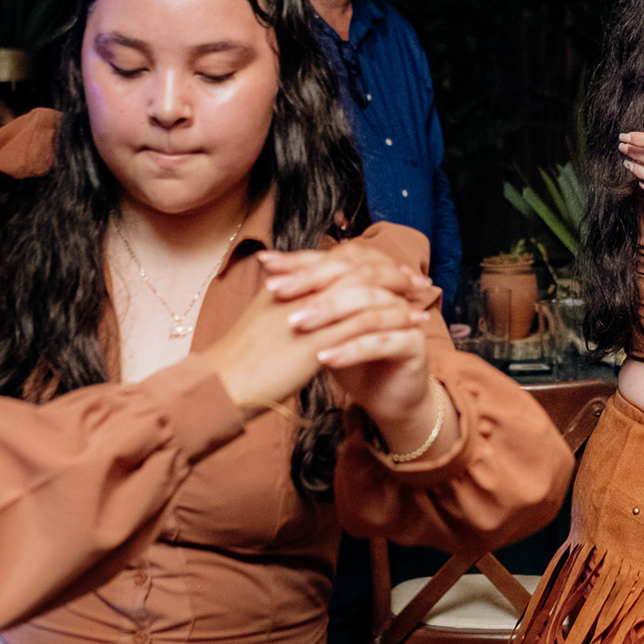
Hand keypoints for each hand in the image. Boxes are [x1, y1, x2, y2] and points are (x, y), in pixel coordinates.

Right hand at [203, 254, 427, 413]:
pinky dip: (393, 320)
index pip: (336, 259)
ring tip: (421, 299)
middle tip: (414, 278)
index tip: (390, 268)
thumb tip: (304, 296)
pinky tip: (413, 326)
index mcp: (287, 282)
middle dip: (389, 271)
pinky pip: (366, 323)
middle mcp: (301, 289)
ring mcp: (310, 313)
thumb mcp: (263, 320)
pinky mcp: (319, 340)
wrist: (222, 384)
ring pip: (365, 293)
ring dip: (398, 294)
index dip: (367, 261)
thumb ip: (286, 302)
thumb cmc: (240, 360)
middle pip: (356, 267)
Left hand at [260, 248, 455, 455]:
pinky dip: (351, 348)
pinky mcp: (415, 345)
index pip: (335, 260)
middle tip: (278, 291)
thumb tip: (270, 278)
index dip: (300, 261)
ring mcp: (406, 316)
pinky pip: (381, 341)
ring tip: (297, 325)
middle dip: (312, 282)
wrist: (385, 398)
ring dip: (329, 313)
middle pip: (353, 274)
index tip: (267, 264)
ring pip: (367, 306)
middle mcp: (391, 290)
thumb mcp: (324, 330)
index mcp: (369, 279)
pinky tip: (324, 358)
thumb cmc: (351, 359)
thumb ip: (309, 304)